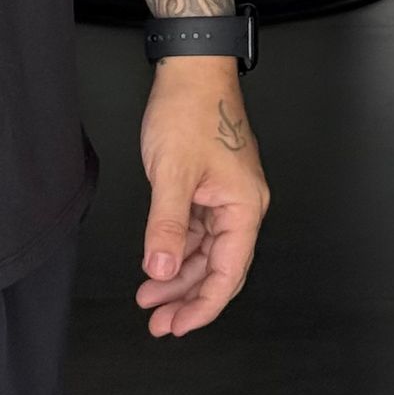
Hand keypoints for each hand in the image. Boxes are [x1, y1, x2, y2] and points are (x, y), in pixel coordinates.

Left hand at [136, 57, 268, 337]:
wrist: (191, 67)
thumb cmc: (190, 108)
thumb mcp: (172, 172)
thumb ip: (166, 225)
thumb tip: (160, 269)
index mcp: (244, 206)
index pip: (227, 274)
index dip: (202, 306)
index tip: (178, 327)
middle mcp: (242, 205)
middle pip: (219, 268)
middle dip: (188, 298)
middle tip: (158, 323)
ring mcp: (226, 196)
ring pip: (205, 251)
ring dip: (178, 276)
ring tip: (149, 298)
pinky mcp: (211, 185)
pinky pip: (197, 230)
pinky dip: (177, 249)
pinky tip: (156, 262)